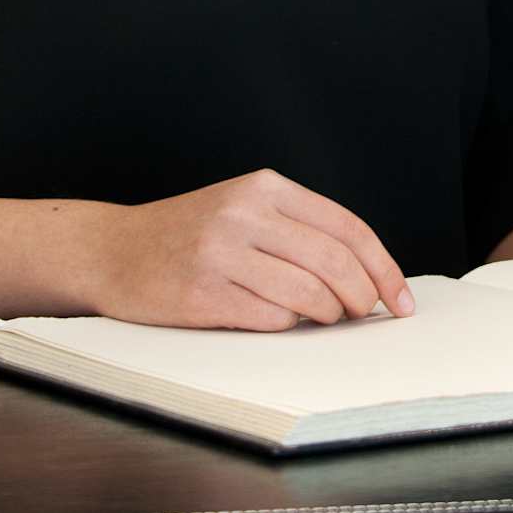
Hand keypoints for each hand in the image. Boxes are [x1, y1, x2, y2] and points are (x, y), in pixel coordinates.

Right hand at [86, 169, 414, 330]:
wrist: (112, 250)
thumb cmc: (188, 234)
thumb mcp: (243, 208)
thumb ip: (297, 228)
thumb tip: (366, 274)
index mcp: (265, 187)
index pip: (347, 227)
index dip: (383, 267)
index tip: (401, 299)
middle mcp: (245, 213)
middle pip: (335, 262)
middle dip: (363, 296)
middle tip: (367, 315)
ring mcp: (221, 253)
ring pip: (308, 294)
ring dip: (328, 315)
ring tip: (325, 318)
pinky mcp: (202, 294)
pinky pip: (270, 319)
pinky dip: (287, 325)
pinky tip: (280, 320)